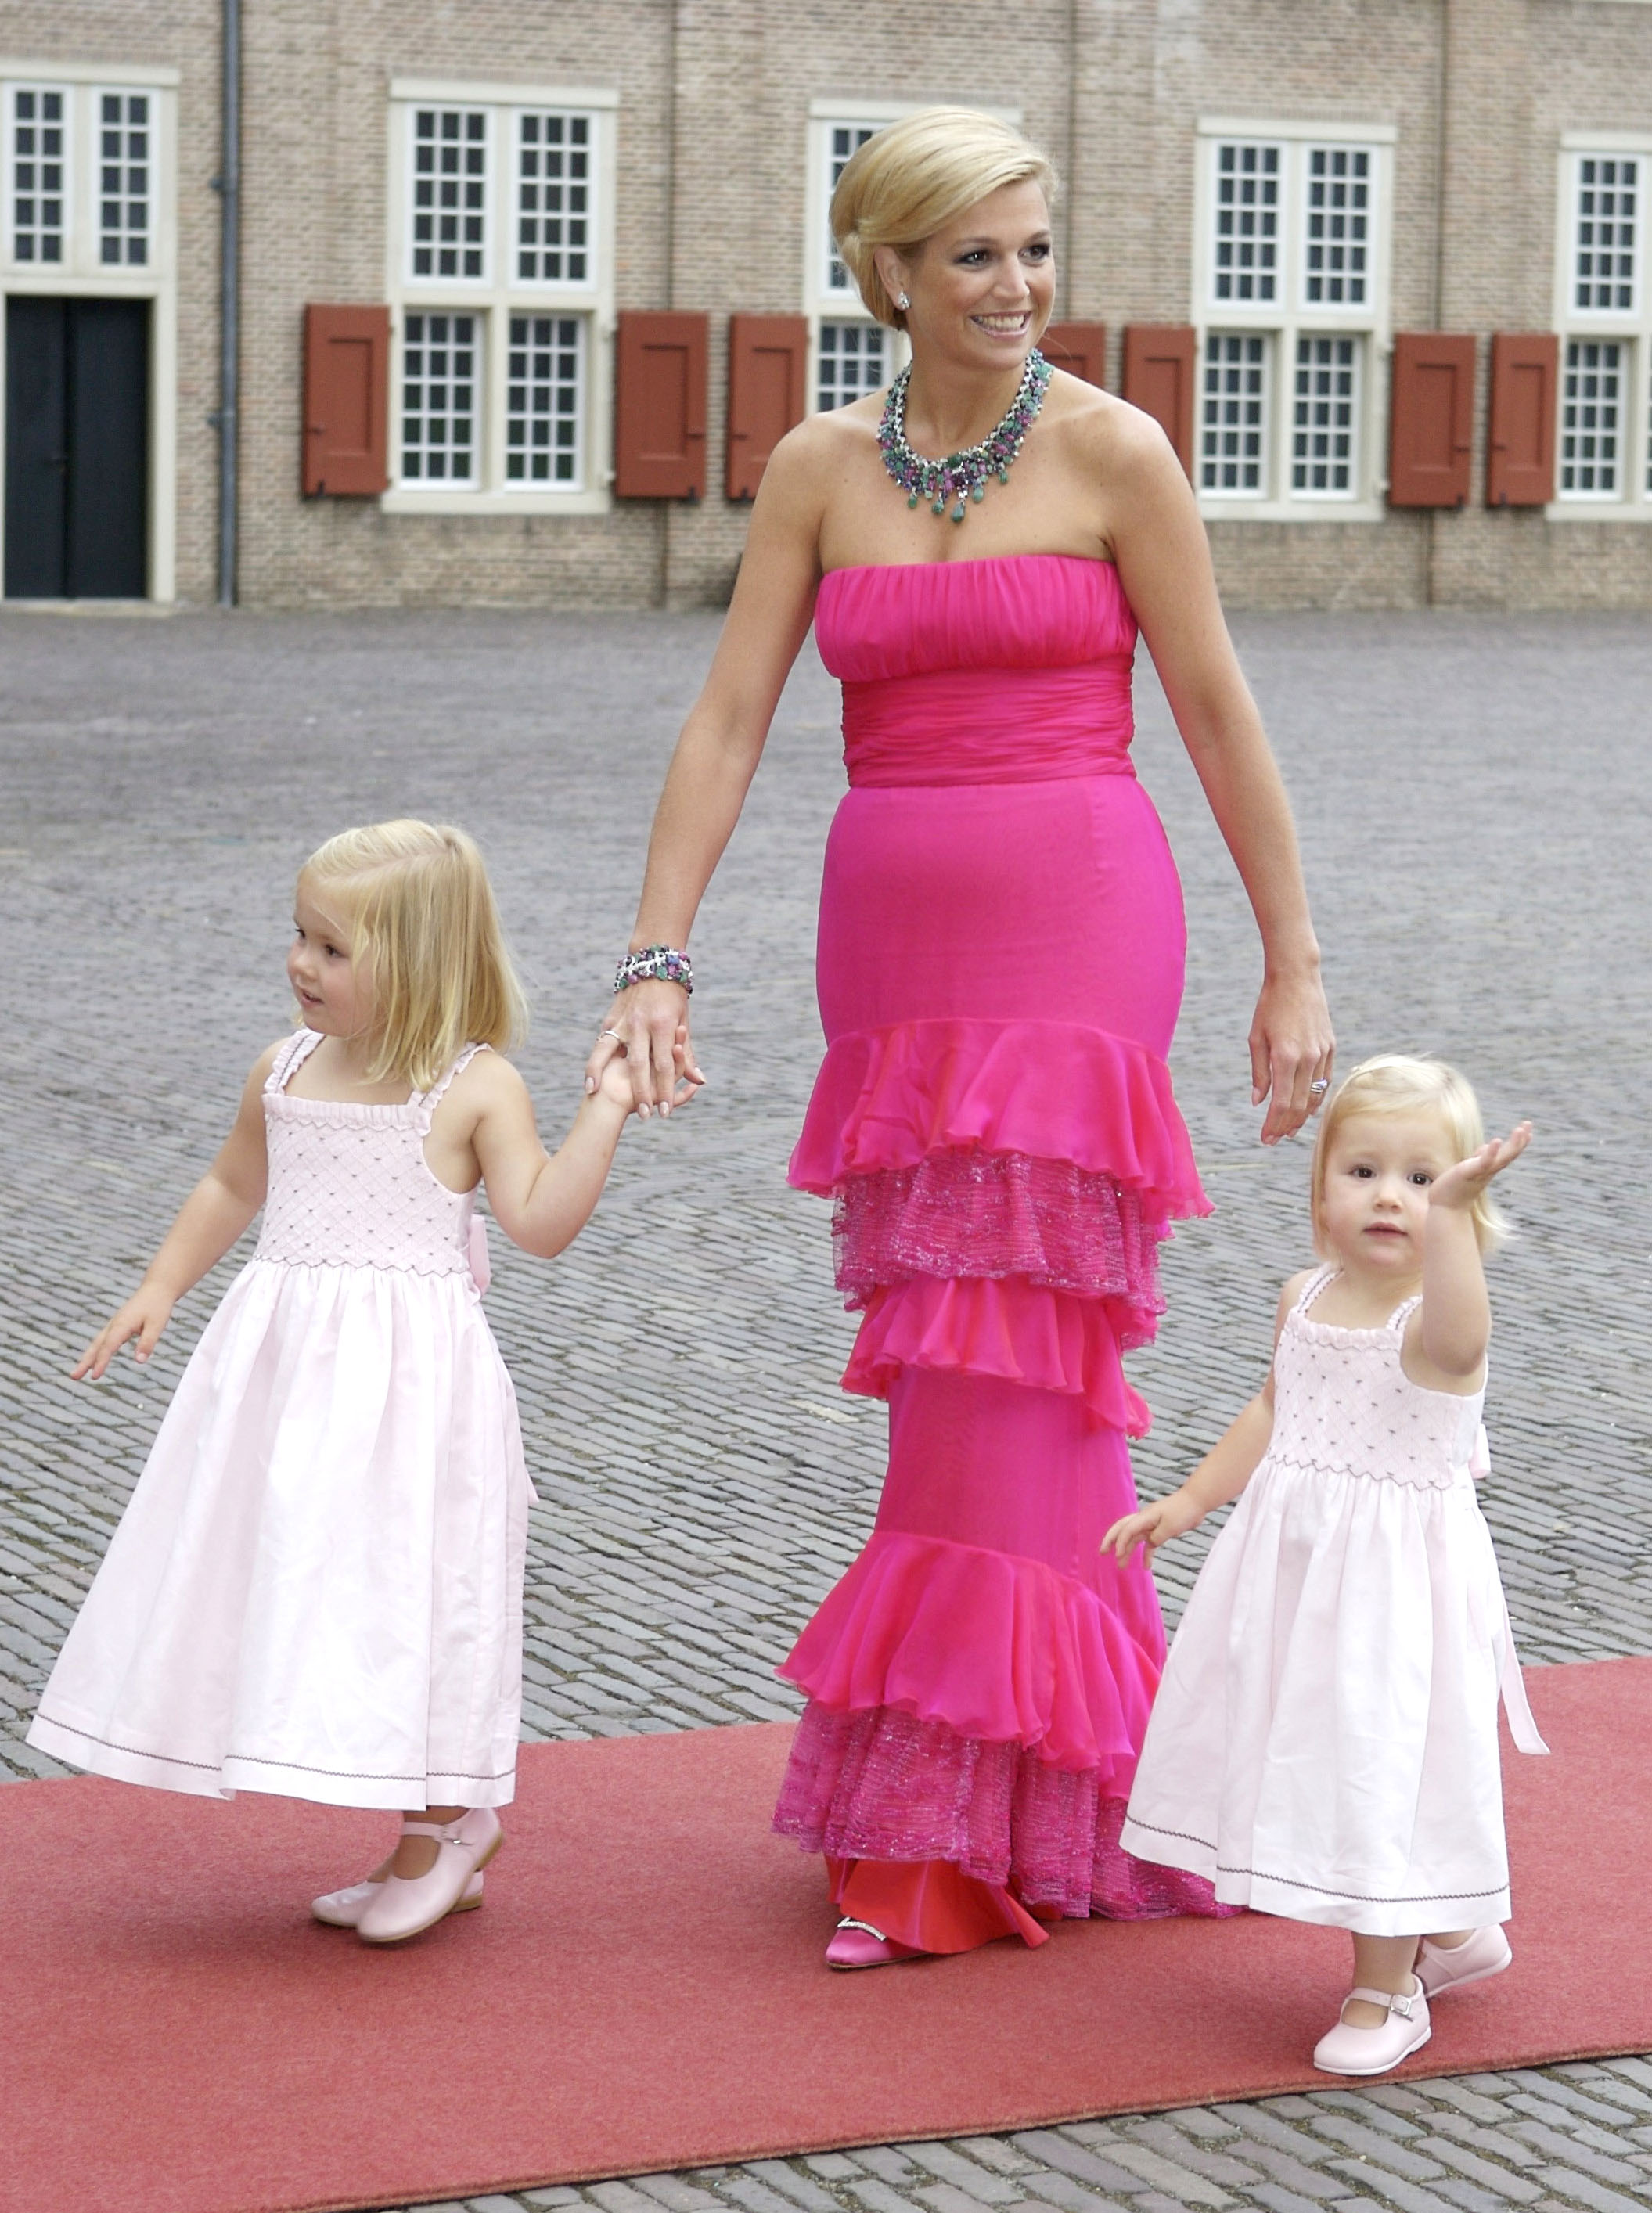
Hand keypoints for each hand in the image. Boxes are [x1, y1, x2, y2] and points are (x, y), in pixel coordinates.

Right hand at [73, 1287, 175, 1379]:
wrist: (156, 1288)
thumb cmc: (158, 1306)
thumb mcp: (157, 1325)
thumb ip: (147, 1343)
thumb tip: (139, 1362)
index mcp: (122, 1325)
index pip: (108, 1347)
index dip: (101, 1362)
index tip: (94, 1377)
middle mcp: (114, 1325)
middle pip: (96, 1346)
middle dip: (85, 1362)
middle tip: (74, 1377)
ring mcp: (114, 1324)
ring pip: (97, 1343)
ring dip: (88, 1358)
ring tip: (78, 1373)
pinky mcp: (117, 1325)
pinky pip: (103, 1340)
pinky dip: (96, 1351)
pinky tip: (94, 1360)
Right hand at [586, 980, 704, 1117]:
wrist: (653, 965)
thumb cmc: (673, 998)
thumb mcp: (683, 1022)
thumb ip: (687, 1054)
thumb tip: (699, 1081)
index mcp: (663, 1025)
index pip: (664, 1065)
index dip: (665, 1090)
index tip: (665, 1111)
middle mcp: (641, 1024)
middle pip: (639, 1065)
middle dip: (642, 1093)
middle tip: (645, 1115)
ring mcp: (623, 1021)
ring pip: (608, 1052)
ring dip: (601, 1075)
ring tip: (595, 1096)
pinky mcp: (610, 1019)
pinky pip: (600, 1045)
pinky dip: (592, 1063)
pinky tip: (589, 1080)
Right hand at [1101, 1487, 1203, 1563]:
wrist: (1196, 1501)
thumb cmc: (1183, 1511)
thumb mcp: (1170, 1527)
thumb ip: (1157, 1537)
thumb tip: (1149, 1544)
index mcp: (1144, 1517)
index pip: (1127, 1530)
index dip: (1120, 1543)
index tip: (1117, 1555)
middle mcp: (1144, 1520)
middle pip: (1122, 1529)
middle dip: (1111, 1541)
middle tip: (1102, 1553)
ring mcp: (1151, 1524)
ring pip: (1134, 1538)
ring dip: (1127, 1551)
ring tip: (1121, 1566)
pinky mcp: (1159, 1529)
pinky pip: (1148, 1543)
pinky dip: (1146, 1554)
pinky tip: (1146, 1566)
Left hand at [1248, 969, 1335, 1145]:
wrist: (1297, 978)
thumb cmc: (1269, 1006)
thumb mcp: (1256, 1039)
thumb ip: (1259, 1073)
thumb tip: (1258, 1102)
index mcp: (1285, 1057)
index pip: (1281, 1103)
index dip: (1273, 1125)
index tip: (1265, 1138)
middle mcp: (1307, 1059)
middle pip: (1300, 1105)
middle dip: (1286, 1126)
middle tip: (1274, 1139)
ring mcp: (1322, 1053)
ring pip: (1315, 1096)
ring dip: (1302, 1117)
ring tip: (1289, 1130)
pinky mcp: (1331, 1047)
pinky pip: (1325, 1081)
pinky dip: (1317, 1098)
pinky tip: (1307, 1110)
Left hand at [1430, 1121, 1532, 1211]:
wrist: (1445, 1208)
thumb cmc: (1455, 1188)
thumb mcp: (1469, 1169)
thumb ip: (1478, 1158)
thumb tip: (1486, 1146)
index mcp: (1489, 1169)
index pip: (1507, 1154)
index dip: (1518, 1143)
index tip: (1528, 1130)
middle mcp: (1489, 1171)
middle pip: (1509, 1154)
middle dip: (1520, 1140)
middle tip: (1529, 1123)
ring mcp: (1481, 1173)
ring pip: (1502, 1158)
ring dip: (1513, 1145)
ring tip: (1521, 1129)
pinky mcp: (1469, 1173)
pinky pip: (1483, 1162)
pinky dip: (1491, 1153)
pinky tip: (1496, 1141)